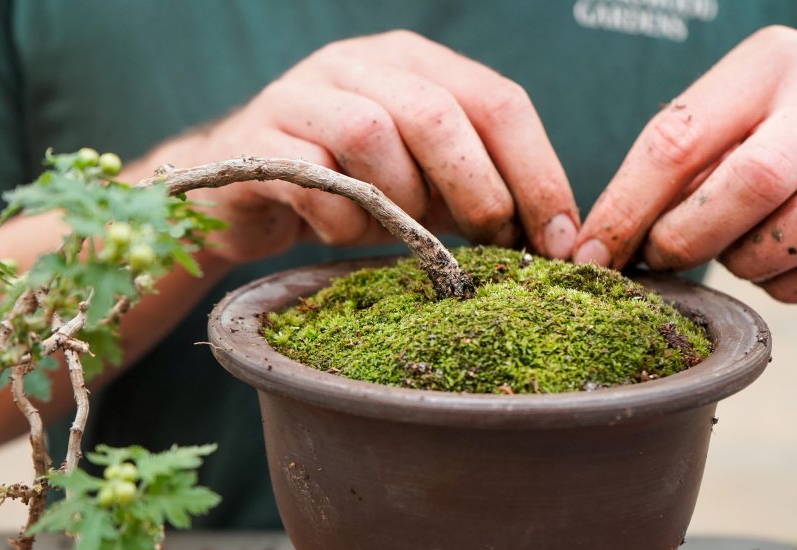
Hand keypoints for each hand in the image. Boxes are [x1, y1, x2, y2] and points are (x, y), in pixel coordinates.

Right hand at [150, 30, 578, 262]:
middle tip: (490, 240)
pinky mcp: (258, 139)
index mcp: (413, 62)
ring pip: (372, 135)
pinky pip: (314, 179)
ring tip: (396, 231)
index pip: (497, 99)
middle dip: (478, 188)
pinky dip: (342, 219)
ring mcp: (302, 94)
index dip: (538, 171)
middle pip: (438, 113)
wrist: (236, 191)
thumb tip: (550, 239)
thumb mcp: (422, 183)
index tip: (560, 237)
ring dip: (400, 201)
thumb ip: (475, 191)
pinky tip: (344, 232)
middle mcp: (359, 63)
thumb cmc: (346, 187)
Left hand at [573, 26, 796, 303]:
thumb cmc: (783, 138)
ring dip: (748, 263)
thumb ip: (675, 169)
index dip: (628, 206)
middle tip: (662, 259)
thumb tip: (601, 244)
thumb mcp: (732, 124)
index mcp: (769, 63)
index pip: (679, 138)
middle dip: (689, 238)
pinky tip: (775, 270)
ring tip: (731, 256)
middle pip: (750, 183)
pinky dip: (791, 285)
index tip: (594, 254)